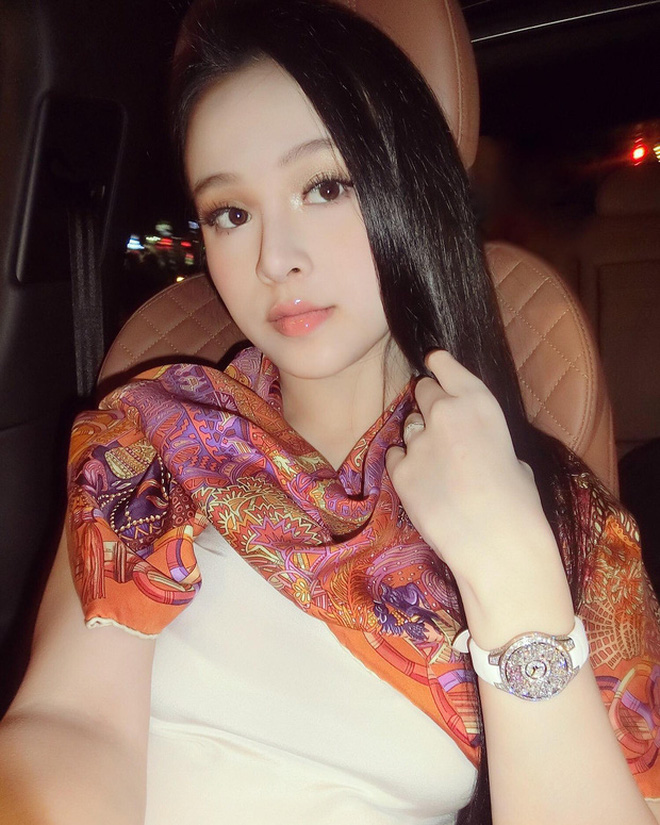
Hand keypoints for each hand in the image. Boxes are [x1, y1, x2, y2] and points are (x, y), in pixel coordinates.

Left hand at [385, 350, 566, 609]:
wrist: (497, 542)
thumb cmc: (518, 502)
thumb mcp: (512, 453)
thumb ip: (486, 436)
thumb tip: (475, 443)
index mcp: (479, 402)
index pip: (445, 366)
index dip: (437, 365)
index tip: (432, 363)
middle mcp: (444, 412)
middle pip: (423, 391)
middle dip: (429, 405)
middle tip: (439, 428)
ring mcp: (418, 440)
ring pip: (409, 427)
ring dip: (419, 440)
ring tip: (438, 469)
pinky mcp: (400, 470)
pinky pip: (396, 457)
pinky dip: (405, 466)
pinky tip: (425, 486)